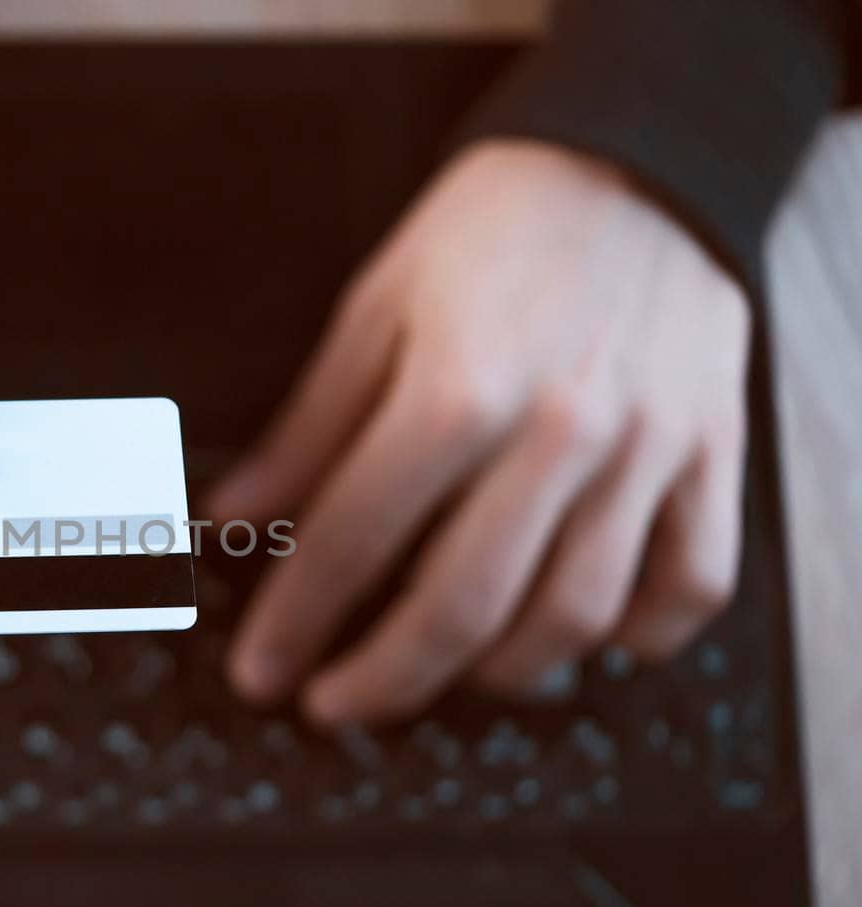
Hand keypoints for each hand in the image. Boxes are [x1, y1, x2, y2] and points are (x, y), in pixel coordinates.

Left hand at [211, 140, 750, 725]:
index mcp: (458, 388)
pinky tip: (578, 640)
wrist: (633, 160)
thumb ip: (308, 428)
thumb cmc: (496, 229)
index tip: (263, 671)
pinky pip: (690, 586)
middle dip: (383, 679)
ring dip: (497, 673)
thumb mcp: (374, 310)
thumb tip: (236, 514)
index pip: (354, 539)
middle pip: (463, 605)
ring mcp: (646, 450)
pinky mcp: (710, 455)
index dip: (296, 621)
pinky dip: (635, 638)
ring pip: (576, 616)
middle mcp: (558, 430)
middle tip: (334, 705)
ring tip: (440, 675)